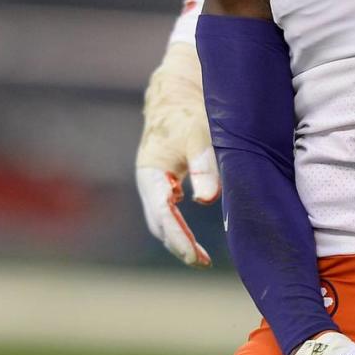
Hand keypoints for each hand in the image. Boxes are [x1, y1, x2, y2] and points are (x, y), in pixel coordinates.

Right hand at [135, 41, 219, 266]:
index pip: (163, 214)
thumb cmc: (189, 113)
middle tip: (201, 262)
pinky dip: (179, 227)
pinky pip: (169, 211)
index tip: (195, 257)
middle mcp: (149, 181)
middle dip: (178, 244)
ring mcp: (155, 182)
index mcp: (151, 172)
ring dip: (178, 239)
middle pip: (159, 222)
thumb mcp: (199, 135)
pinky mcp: (165, 181)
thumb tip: (206, 200)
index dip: (178, 238)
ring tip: (200, 258)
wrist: (177, 93)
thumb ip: (204, 164)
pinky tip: (193, 239)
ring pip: (162, 219)